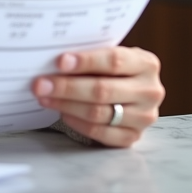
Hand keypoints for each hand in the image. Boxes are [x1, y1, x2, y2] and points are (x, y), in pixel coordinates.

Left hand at [32, 46, 164, 147]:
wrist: (134, 90)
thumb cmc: (115, 69)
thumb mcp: (110, 55)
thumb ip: (90, 57)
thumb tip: (55, 61)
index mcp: (146, 64)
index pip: (114, 61)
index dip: (85, 62)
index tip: (60, 62)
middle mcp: (150, 91)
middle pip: (103, 90)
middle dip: (67, 87)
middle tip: (41, 84)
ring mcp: (144, 117)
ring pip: (99, 113)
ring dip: (67, 105)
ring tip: (45, 98)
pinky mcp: (133, 136)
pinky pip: (101, 132)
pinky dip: (78, 123)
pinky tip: (63, 113)